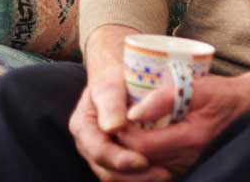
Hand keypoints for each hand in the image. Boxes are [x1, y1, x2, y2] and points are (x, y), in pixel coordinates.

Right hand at [69, 26, 167, 181]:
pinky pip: (126, 177)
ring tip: (166, 174)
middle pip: (107, 171)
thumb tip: (113, 127)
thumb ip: (111, 102)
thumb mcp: (111, 83)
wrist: (118, 78)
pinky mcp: (115, 160)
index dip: (120, 160)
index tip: (144, 160)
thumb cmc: (114, 78)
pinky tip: (163, 172)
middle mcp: (88, 145)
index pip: (99, 151)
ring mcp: (100, 155)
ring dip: (141, 180)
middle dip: (135, 176)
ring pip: (117, 178)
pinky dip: (143, 177)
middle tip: (163, 173)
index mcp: (83, 126)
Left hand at [116, 72, 249, 175]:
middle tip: (113, 122)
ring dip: (129, 150)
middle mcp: (188, 157)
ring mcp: (186, 164)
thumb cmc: (219, 92)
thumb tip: (133, 113)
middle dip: (122, 143)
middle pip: (140, 159)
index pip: (143, 146)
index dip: (124, 133)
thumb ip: (164, 97)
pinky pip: (154, 166)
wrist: (241, 104)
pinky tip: (135, 138)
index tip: (115, 116)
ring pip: (145, 166)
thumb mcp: (195, 85)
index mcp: (191, 137)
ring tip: (122, 129)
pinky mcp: (183, 165)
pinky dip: (140, 155)